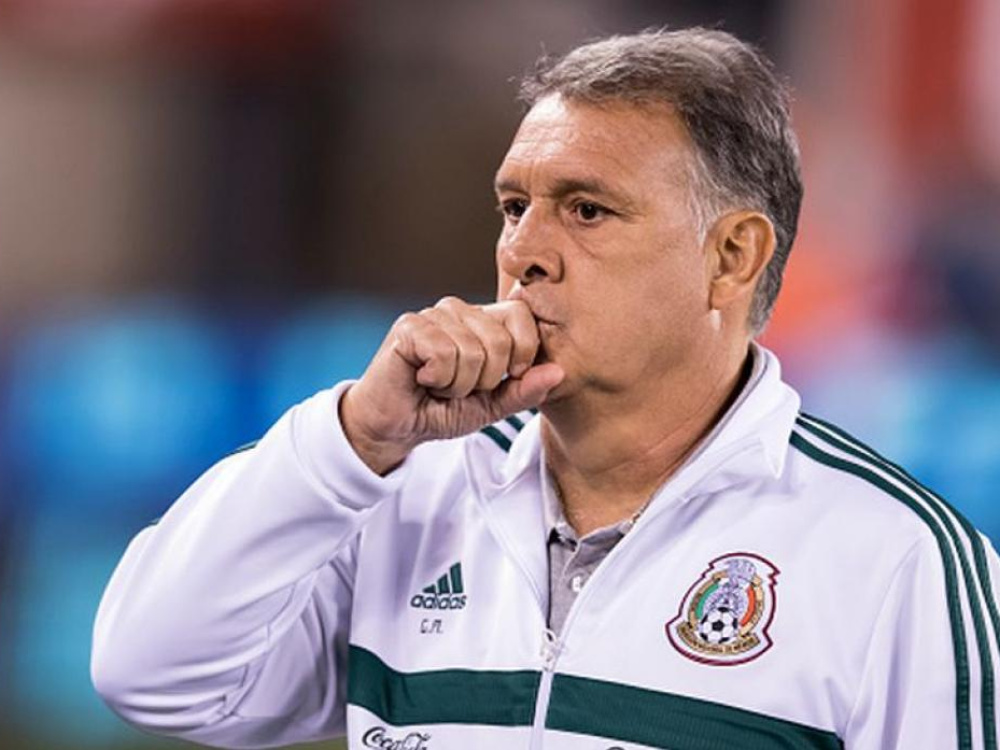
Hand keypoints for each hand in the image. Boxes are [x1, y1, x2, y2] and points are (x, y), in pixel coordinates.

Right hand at [340, 297, 564, 473]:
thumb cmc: (441, 410)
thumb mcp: (492, 407)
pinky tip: (423, 378)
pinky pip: (444, 353)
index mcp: (485, 321)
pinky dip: (438, 379)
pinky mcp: (409, 325)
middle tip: (459, 388)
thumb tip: (559, 372)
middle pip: (500, 340)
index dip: (522, 354)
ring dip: (457, 385)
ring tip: (439, 385)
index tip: (502, 379)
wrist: (396, 427)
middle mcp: (461, 310)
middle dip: (484, 380)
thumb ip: (525, 390)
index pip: (523, 316)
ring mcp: (434, 315)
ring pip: (472, 351)